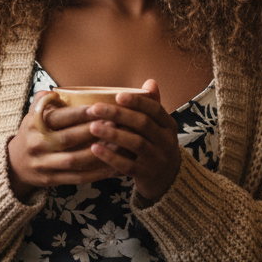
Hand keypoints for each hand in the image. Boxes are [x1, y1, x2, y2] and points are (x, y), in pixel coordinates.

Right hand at [7, 91, 121, 200]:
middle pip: (68, 138)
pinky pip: (77, 177)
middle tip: (114, 122)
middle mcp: (37, 145)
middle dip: (92, 131)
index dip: (79, 113)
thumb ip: (42, 100)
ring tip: (117, 143)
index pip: (58, 117)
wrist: (15, 164)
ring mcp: (44, 164)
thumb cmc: (32, 134)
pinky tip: (112, 166)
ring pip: (74, 160)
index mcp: (34, 125)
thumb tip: (54, 91)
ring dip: (97, 152)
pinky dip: (96, 173)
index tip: (98, 107)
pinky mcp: (52, 180)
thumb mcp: (31, 115)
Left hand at [86, 79, 179, 202]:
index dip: (137, 102)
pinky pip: (127, 165)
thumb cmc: (157, 146)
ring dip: (113, 134)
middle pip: (143, 124)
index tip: (118, 95)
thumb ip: (152, 105)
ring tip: (93, 127)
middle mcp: (166, 141)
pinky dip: (111, 156)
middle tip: (95, 109)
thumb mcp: (159, 127)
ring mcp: (156, 159)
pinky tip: (95, 148)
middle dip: (118, 114)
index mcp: (168, 126)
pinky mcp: (145, 175)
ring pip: (136, 143)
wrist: (168, 180)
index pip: (155, 109)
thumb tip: (150, 81)